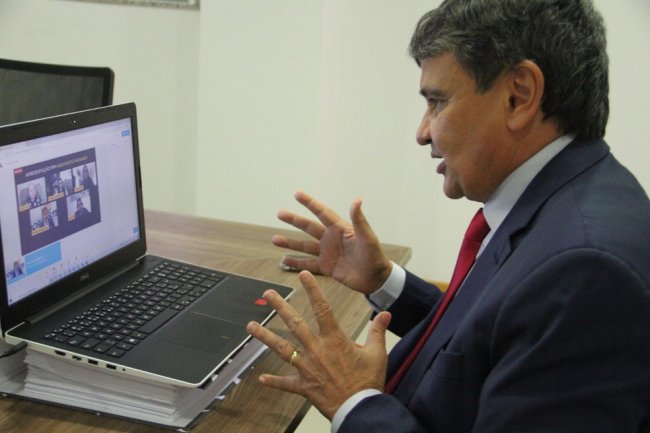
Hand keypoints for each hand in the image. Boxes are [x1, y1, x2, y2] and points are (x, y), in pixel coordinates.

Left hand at [246, 271, 391, 419]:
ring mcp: (307, 369)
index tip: (303, 276)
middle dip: (280, 307)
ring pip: (282, 349)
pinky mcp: (303, 387)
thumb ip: (378, 331)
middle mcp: (317, 351)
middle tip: (268, 294)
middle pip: (295, 324)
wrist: (360, 409)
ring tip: (251, 326)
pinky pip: (285, 384)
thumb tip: (385, 313)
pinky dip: (273, 381)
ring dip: (265, 336)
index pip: (322, 309)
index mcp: (334, 340)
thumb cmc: (368, 382)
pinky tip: (261, 378)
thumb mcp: (378, 354)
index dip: (312, 290)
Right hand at [273, 191, 391, 294]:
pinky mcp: (326, 267)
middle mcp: (331, 239)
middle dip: (294, 220)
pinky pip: (308, 264)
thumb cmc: (375, 256)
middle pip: (309, 227)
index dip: (310, 203)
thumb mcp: (368, 238)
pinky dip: (296, 263)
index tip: (297, 194)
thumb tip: (357, 200)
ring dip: (290, 243)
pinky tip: (284, 260)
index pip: (323, 213)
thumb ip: (360, 220)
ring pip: (305, 246)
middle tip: (280, 213)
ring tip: (274, 239)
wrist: (376, 279)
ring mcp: (327, 253)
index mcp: (340, 229)